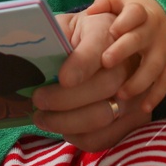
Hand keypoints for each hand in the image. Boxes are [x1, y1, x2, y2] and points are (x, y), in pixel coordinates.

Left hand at [32, 9, 149, 151]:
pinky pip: (105, 136)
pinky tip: (62, 128)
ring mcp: (137, 92)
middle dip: (64, 99)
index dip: (82, 65)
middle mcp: (129, 61)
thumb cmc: (76, 41)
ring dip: (66, 122)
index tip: (62, 79)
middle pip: (104, 85)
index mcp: (106, 31)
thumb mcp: (63, 28)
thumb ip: (50, 39)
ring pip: (103, 115)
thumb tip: (29, 59)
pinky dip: (78, 136)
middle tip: (37, 100)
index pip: (99, 48)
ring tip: (42, 118)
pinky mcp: (135, 118)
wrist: (105, 51)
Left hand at [86, 0, 165, 111]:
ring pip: (153, 67)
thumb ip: (107, 2)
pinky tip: (143, 109)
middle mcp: (153, 31)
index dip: (124, 22)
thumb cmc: (136, 13)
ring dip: (138, 81)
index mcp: (140, 12)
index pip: (134, 13)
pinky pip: (165, 83)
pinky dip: (155, 96)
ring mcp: (164, 51)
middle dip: (123, 51)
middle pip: (139, 40)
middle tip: (106, 62)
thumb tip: (91, 11)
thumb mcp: (124, 1)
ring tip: (120, 94)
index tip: (112, 31)